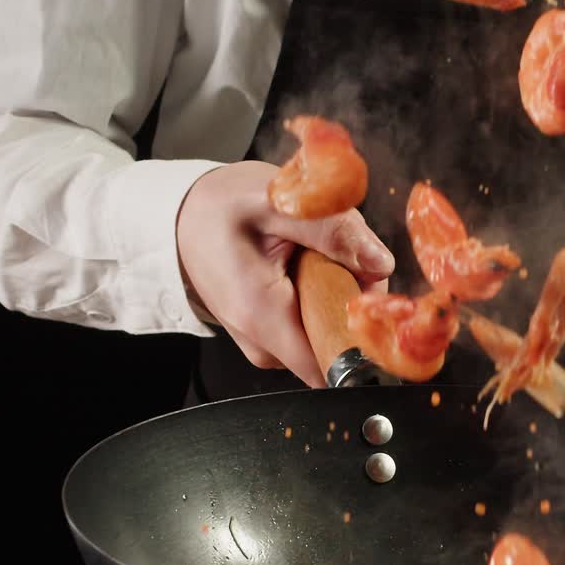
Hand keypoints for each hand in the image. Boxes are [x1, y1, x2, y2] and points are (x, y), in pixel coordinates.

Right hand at [176, 160, 394, 387]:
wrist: (182, 218)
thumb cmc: (218, 208)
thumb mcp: (275, 202)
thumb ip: (331, 230)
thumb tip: (381, 264)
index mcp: (263, 317)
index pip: (336, 362)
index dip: (363, 325)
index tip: (359, 283)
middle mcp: (264, 345)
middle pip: (341, 338)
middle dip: (351, 290)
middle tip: (326, 249)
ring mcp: (268, 345)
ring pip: (331, 327)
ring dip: (336, 286)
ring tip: (305, 249)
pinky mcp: (273, 337)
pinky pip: (316, 321)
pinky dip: (321, 290)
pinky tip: (300, 261)